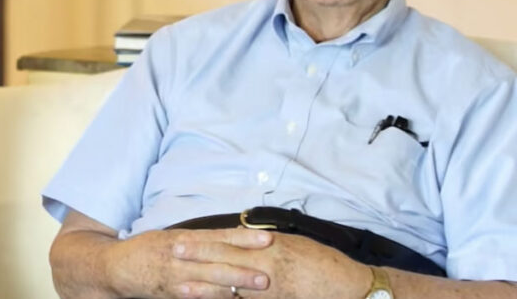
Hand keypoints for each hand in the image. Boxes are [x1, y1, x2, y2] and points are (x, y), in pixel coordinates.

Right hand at [107, 227, 273, 297]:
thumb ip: (199, 239)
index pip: (219, 236)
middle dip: (243, 268)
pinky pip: (195, 296)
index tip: (267, 238)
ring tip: (256, 288)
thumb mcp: (172, 237)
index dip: (243, 237)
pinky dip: (211, 298)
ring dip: (234, 286)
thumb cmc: (148, 249)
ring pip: (209, 281)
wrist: (116, 266)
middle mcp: (180, 255)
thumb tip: (232, 237)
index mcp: (183, 237)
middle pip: (217, 261)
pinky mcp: (170, 293)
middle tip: (267, 274)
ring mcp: (175, 276)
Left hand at [173, 232, 369, 298]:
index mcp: (270, 245)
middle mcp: (267, 263)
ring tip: (180, 286)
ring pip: (230, 287)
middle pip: (224, 258)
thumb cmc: (324, 264)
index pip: (229, 240)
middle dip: (197, 257)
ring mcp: (270, 287)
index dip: (203, 240)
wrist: (351, 288)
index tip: (181, 238)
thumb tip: (243, 236)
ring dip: (204, 287)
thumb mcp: (294, 245)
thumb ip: (267, 242)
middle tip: (171, 253)